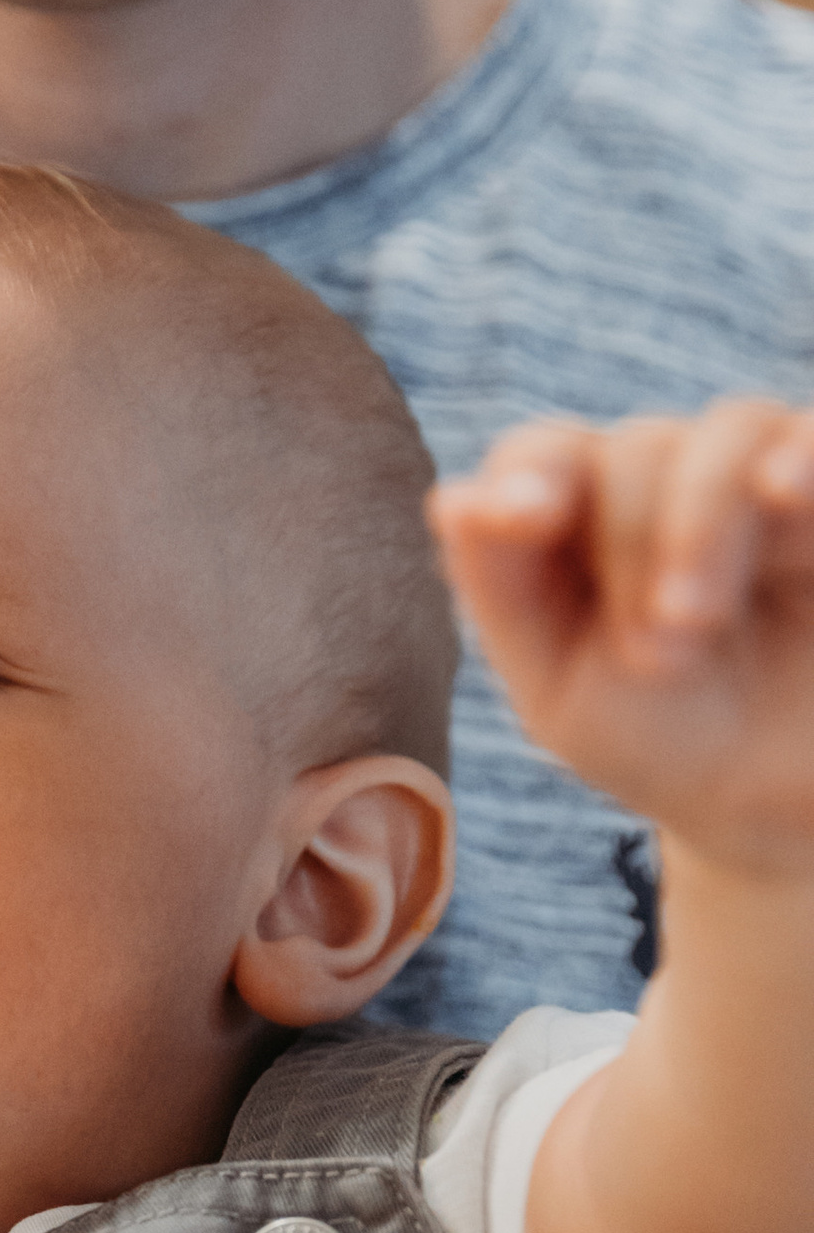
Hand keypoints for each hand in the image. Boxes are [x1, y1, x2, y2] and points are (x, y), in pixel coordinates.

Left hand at [432, 402, 813, 876]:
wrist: (771, 796)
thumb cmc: (656, 737)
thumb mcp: (561, 687)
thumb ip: (506, 592)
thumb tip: (454, 498)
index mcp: (580, 514)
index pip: (544, 457)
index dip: (531, 475)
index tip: (524, 518)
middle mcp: (668, 474)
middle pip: (633, 452)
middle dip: (629, 550)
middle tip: (657, 657)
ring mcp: (757, 475)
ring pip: (725, 435)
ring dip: (702, 523)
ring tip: (699, 621)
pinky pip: (812, 439)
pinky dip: (800, 455)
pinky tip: (784, 488)